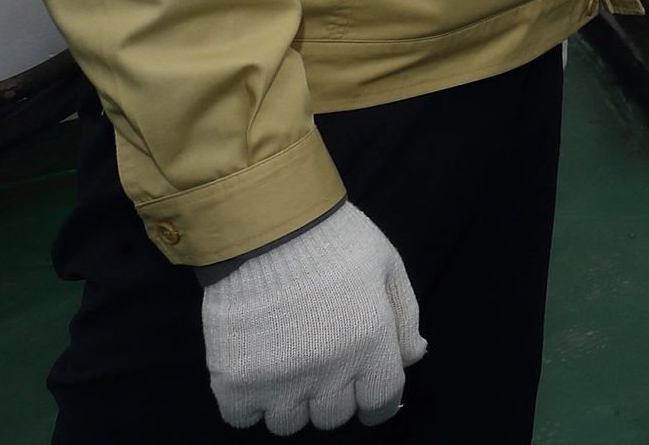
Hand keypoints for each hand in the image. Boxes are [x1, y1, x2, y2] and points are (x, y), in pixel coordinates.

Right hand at [202, 203, 423, 433]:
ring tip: (288, 365)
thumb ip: (405, 316)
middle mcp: (328, 368)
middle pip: (334, 418)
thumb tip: (414, 357)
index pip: (381, 404)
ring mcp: (278, 378)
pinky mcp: (235, 379)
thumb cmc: (332, 239)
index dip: (376, 401)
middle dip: (334, 396)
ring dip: (292, 402)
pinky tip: (258, 372)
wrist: (263, 223)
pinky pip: (244, 419)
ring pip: (289, 424)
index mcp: (371, 340)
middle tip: (323, 364)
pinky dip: (251, 404)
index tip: (366, 391)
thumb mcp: (387, 266)